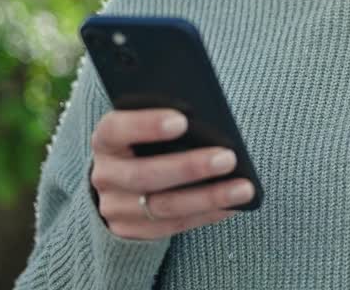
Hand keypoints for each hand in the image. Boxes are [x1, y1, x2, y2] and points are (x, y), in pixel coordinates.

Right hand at [89, 109, 254, 239]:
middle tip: (229, 158)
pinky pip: (174, 226)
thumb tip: (209, 118)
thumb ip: (167, 120)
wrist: (120, 180)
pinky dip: (207, 214)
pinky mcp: (132, 230)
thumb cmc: (146, 141)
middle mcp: (105, 175)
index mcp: (106, 140)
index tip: (183, 120)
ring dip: (208, 197)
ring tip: (244, 188)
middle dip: (190, 167)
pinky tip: (233, 205)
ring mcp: (116, 207)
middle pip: (145, 175)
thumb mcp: (145, 124)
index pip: (116, 129)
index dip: (146, 125)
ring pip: (164, 206)